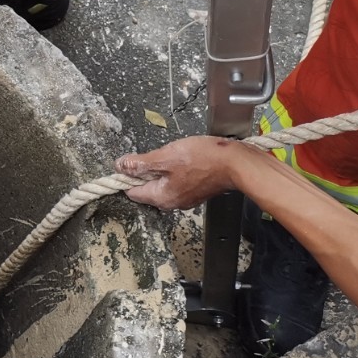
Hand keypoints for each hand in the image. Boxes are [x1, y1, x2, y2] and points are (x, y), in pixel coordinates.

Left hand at [115, 137, 243, 210]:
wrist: (238, 163)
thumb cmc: (204, 159)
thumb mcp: (165, 157)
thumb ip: (140, 164)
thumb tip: (119, 166)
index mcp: (161, 198)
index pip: (131, 191)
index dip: (127, 175)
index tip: (131, 161)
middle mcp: (172, 203)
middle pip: (147, 187)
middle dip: (147, 170)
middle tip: (158, 155)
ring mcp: (185, 198)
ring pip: (162, 182)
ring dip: (162, 168)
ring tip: (174, 155)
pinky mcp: (196, 190)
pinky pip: (177, 180)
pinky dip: (176, 169)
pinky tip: (185, 158)